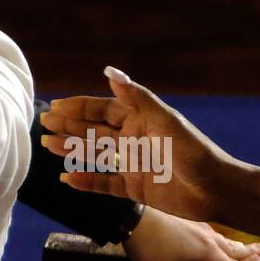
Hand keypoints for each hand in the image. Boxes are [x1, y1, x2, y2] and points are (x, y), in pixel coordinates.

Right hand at [38, 66, 241, 221]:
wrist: (215, 189)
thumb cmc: (193, 150)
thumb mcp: (164, 119)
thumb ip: (135, 96)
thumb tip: (109, 71)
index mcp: (139, 119)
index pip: (102, 109)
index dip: (79, 107)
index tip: (55, 105)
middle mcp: (132, 139)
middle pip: (94, 130)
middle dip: (69, 126)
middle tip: (43, 123)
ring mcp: (132, 164)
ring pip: (94, 154)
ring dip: (71, 149)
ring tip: (47, 146)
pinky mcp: (134, 188)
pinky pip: (104, 183)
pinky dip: (86, 181)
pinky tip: (67, 178)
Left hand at [122, 207, 259, 260]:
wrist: (131, 214)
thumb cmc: (149, 246)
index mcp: (206, 251)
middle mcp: (206, 236)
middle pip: (232, 247)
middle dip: (249, 251)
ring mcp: (196, 225)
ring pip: (222, 238)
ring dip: (236, 243)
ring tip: (246, 246)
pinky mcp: (185, 219)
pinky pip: (210, 231)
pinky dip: (219, 237)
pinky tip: (214, 237)